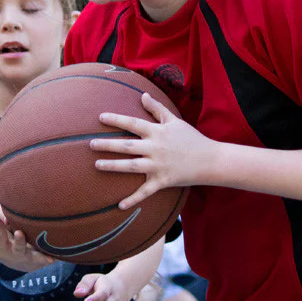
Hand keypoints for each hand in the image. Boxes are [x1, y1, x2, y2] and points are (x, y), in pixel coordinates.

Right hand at [0, 198, 51, 272]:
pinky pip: (38, 258)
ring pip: (16, 248)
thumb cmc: (0, 241)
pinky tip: (51, 257)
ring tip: (19, 233)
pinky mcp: (31, 259)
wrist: (18, 263)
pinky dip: (44, 258)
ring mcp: (16, 254)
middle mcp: (1, 249)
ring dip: (18, 241)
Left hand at [94, 93, 213, 208]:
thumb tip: (143, 94)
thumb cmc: (191, 139)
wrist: (211, 160)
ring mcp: (158, 166)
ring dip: (113, 166)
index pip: (132, 123)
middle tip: (90, 144)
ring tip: (97, 165)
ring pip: (131, 166)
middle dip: (107, 144)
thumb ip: (157, 108)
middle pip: (127, 145)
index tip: (100, 118)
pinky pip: (145, 191)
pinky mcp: (162, 181)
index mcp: (157, 132)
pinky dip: (133, 199)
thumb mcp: (174, 121)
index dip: (116, 120)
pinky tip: (119, 205)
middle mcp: (155, 148)